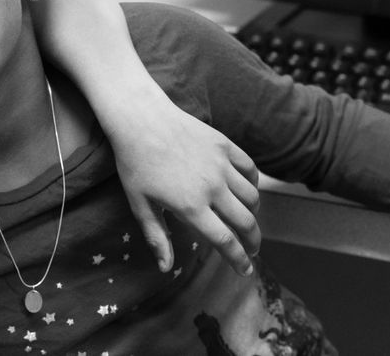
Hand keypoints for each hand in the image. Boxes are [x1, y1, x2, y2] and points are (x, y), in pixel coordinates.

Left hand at [108, 95, 260, 275]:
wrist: (141, 119)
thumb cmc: (135, 163)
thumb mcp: (140, 204)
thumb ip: (157, 237)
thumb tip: (165, 268)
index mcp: (191, 207)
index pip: (225, 241)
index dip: (238, 260)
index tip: (245, 271)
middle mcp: (212, 188)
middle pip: (246, 223)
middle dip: (253, 242)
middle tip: (252, 250)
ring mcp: (221, 165)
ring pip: (252, 197)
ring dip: (253, 214)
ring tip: (247, 221)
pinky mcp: (224, 146)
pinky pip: (250, 169)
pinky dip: (254, 184)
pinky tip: (248, 191)